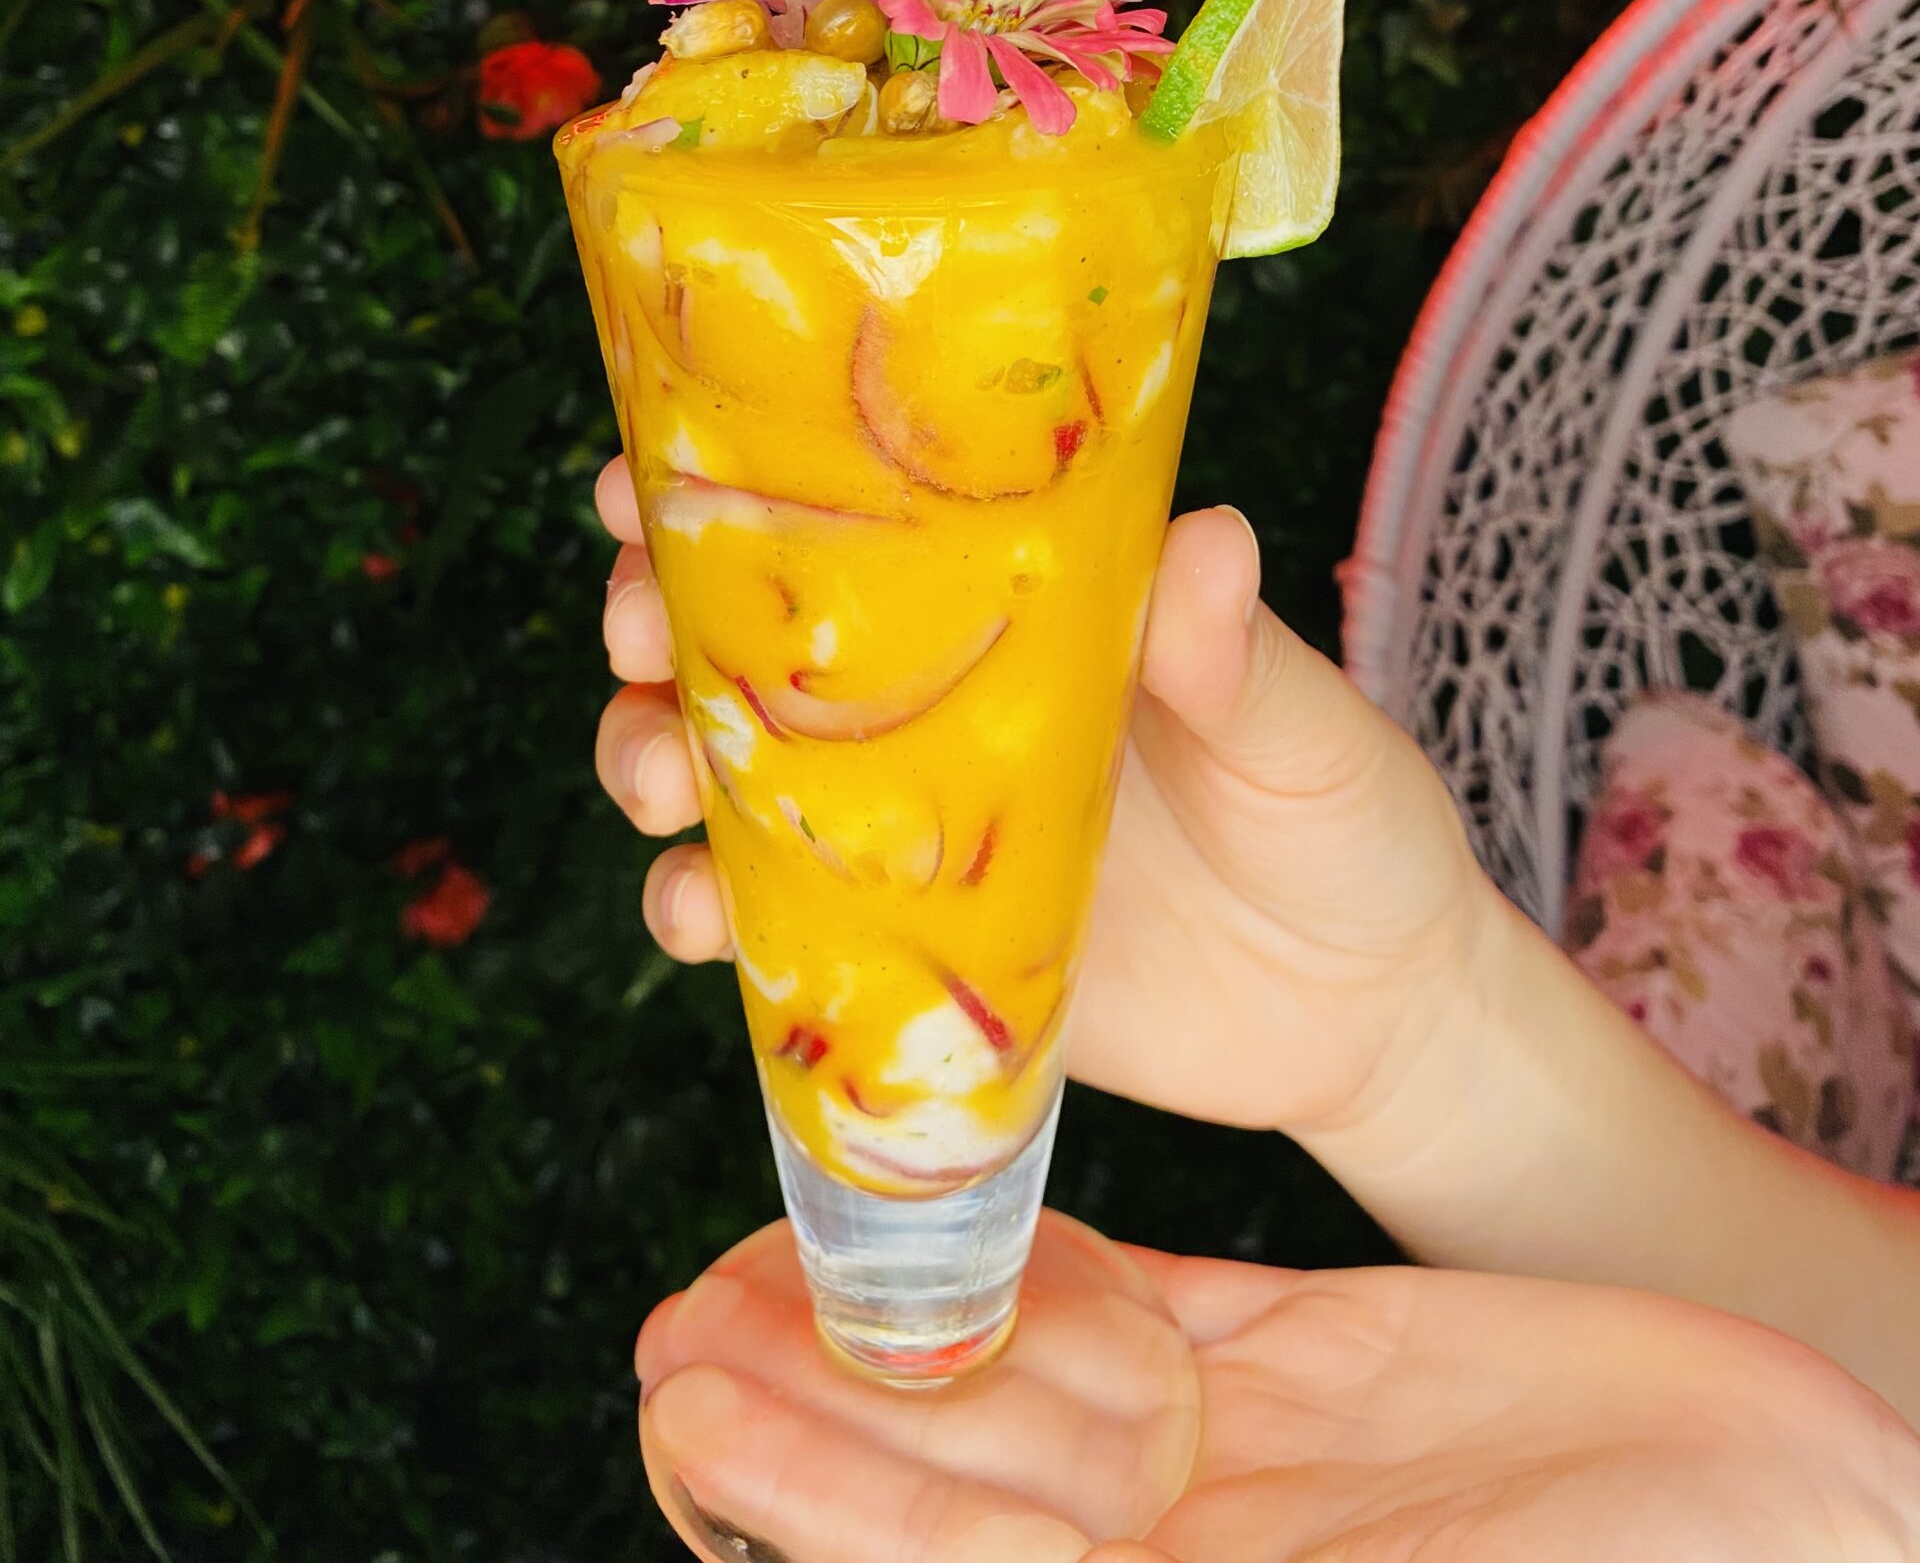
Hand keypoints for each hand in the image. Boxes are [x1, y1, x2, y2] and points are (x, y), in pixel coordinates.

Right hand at [592, 455, 1489, 1142]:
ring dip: (649, 761)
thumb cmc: (1350, 829)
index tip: (650, 468)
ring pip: (725, 776)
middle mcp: (936, 704)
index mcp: (1019, 608)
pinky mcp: (903, 962)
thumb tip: (1205, 540)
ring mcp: (907, 833)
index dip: (732, 484)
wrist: (1374, 1020)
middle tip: (636, 621)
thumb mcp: (1312, 734)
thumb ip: (1245, 659)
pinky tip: (702, 918)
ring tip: (659, 782)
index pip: (856, 516)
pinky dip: (708, 918)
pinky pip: (770, 934)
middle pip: (742, 638)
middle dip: (651, 617)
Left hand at [636, 1213, 1919, 1562]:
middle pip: (956, 1478)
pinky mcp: (1317, 1369)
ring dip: (903, 1314)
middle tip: (686, 1301)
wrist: (1811, 1521)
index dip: (813, 1493)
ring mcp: (1251, 1467)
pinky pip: (1154, 1309)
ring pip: (1031, 1382)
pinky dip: (1053, 1268)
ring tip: (771, 1233)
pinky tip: (964, 1211)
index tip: (693, 1393)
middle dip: (815, 1399)